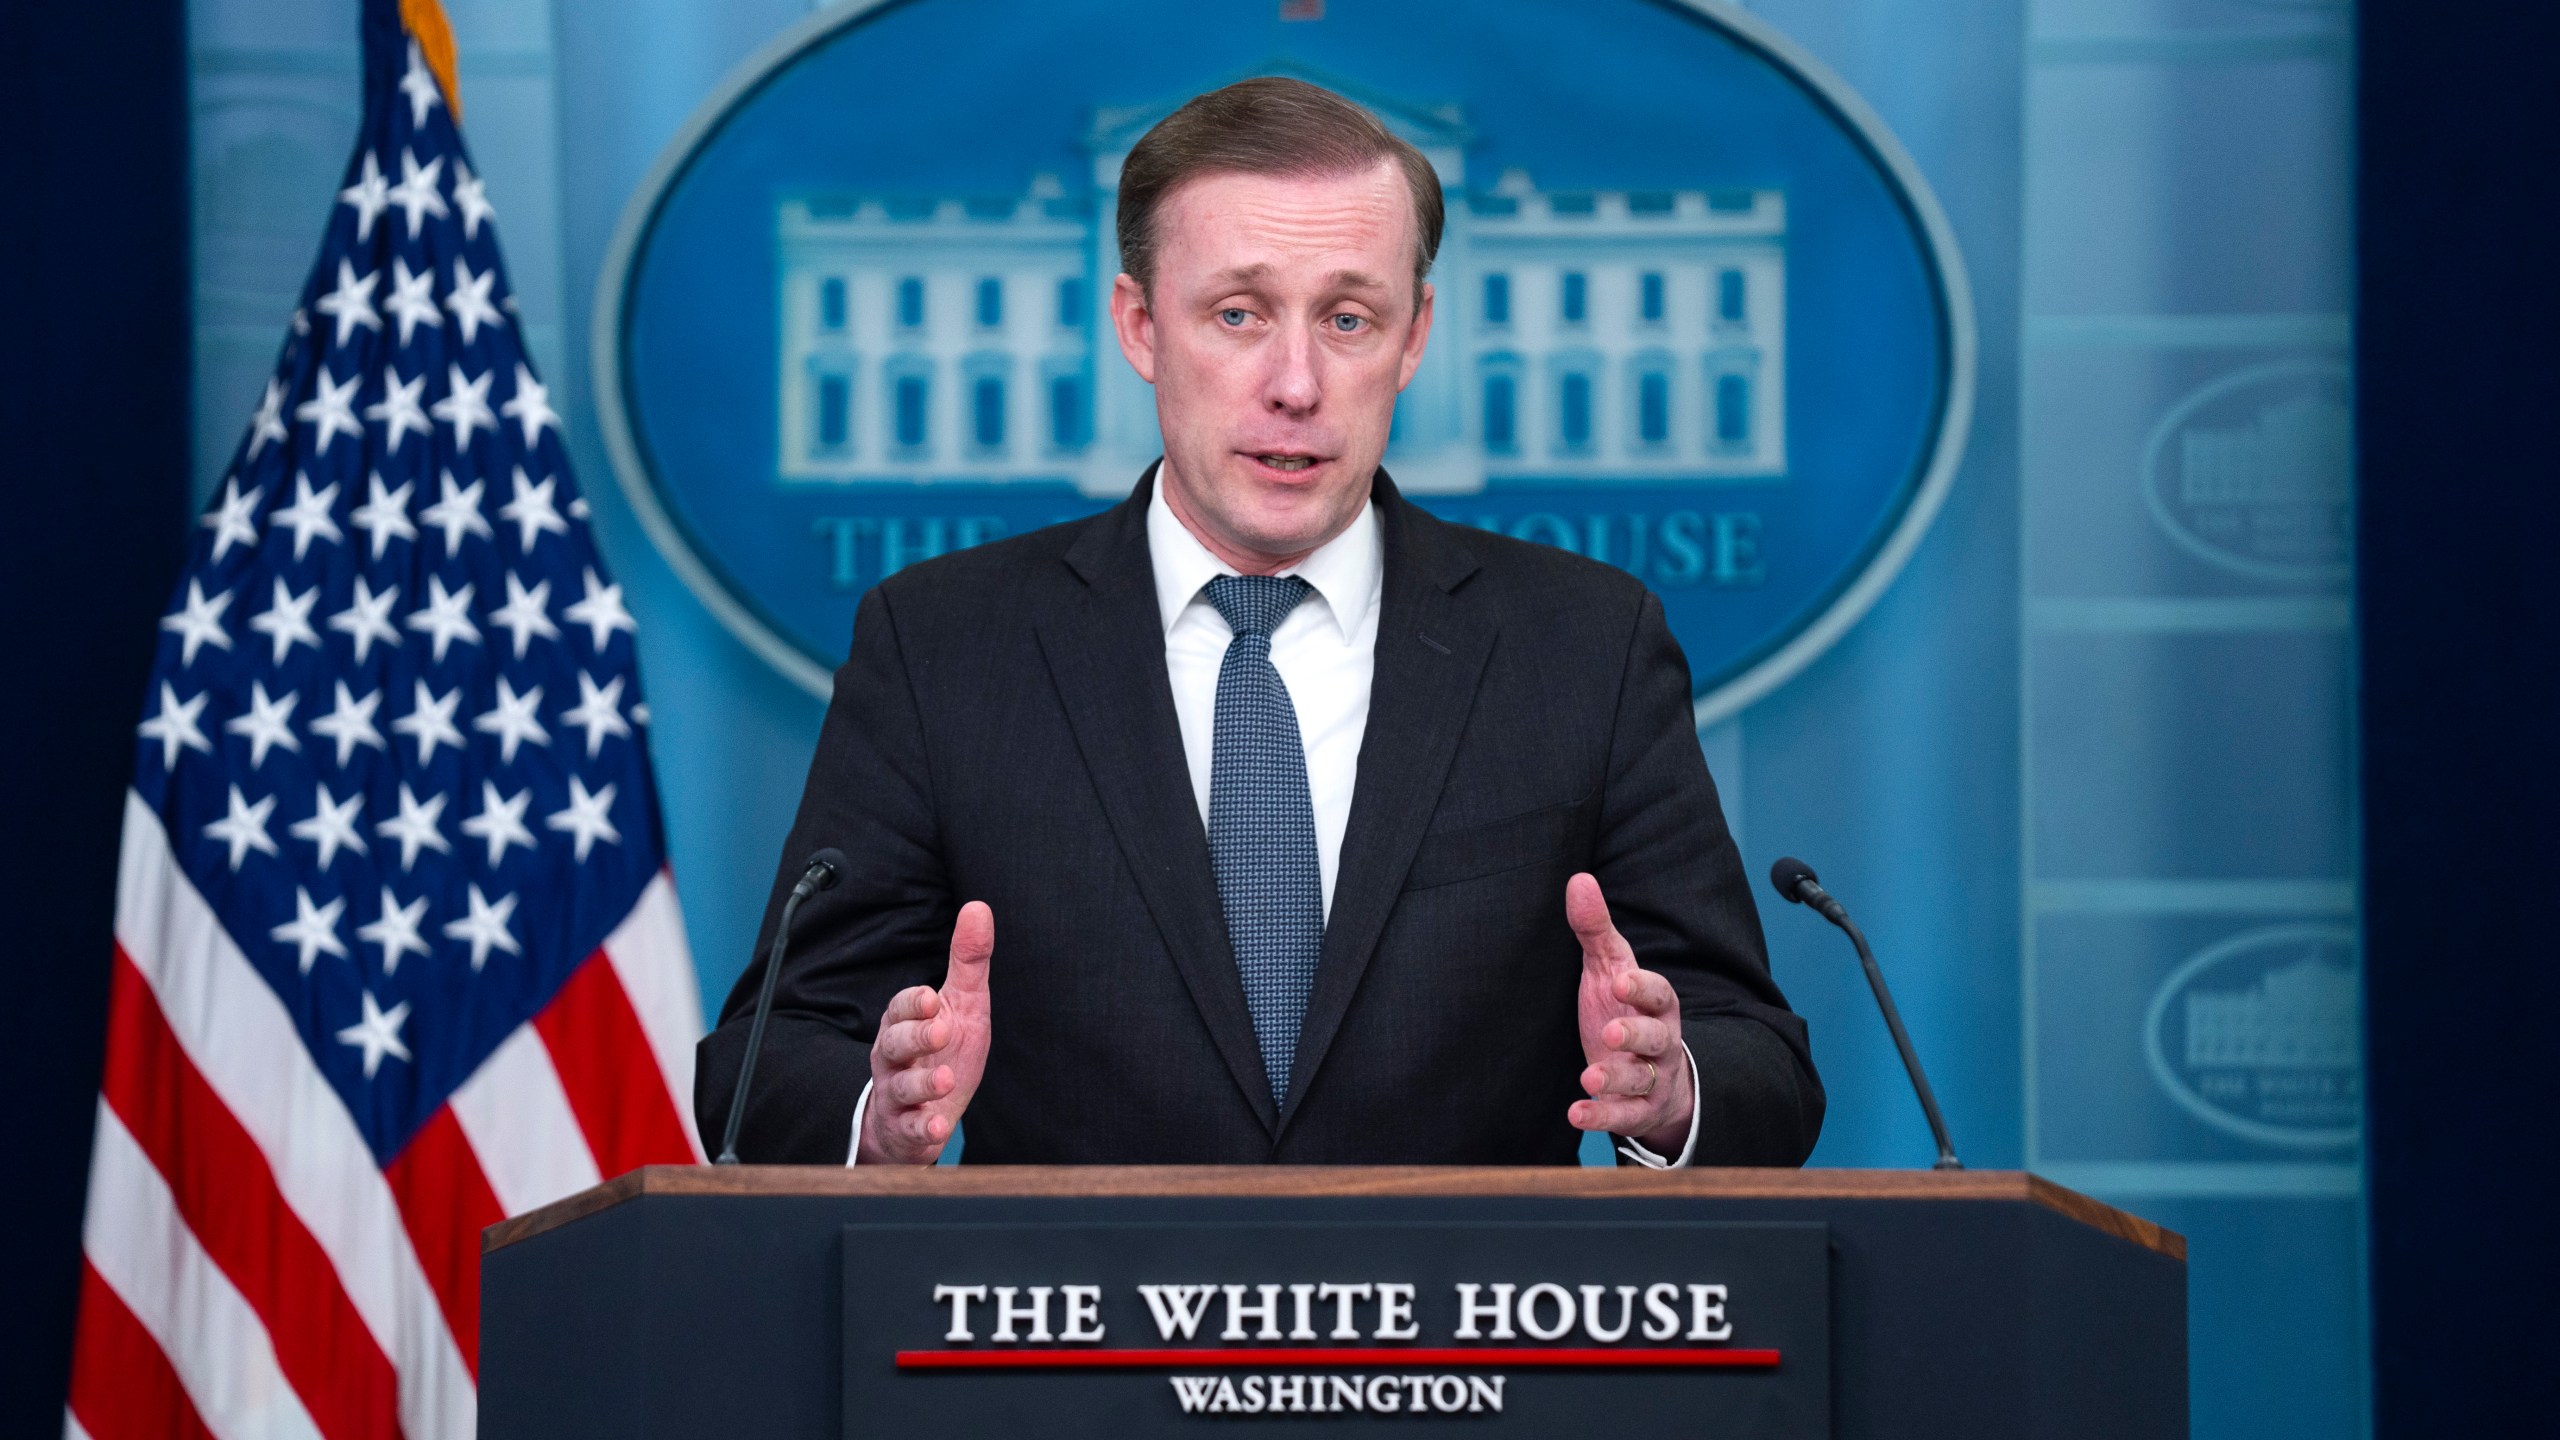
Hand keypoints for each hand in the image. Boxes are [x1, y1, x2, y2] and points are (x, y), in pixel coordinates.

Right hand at [857, 901, 992, 1164]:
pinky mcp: (905, 1130)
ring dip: (922, 1084)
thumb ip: (967, 961)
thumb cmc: (942, 1051)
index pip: (901, 1007)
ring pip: (899, 1088)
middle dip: (915, 1037)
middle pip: (893, 1044)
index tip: (931, 997)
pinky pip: (908, 1130)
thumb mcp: (961, 1005)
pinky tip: (938, 1127)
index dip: (913, 1003)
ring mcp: (896, 1095)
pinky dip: (922, 1129)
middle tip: (940, 1030)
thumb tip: (978, 907)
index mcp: (905, 1024)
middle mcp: (893, 1058)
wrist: (918, 1115)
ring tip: (945, 1080)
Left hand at [1566, 873, 1692, 1153]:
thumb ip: (1595, 930)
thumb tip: (1579, 879)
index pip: (1659, 993)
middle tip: (1610, 1032)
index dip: (1642, 987)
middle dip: (1635, 1034)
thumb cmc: (1625, 1011)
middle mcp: (1660, 1042)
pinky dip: (1602, 1116)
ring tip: (1591, 1077)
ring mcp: (1652, 1078)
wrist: (1652, 1074)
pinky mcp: (1638, 1111)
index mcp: (1656, 1005)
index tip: (1620, 979)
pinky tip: (1576, 1112)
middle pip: (1658, 1038)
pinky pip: (1625, 1116)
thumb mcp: (1609, 971)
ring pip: (1643, 1080)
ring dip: (1618, 1079)